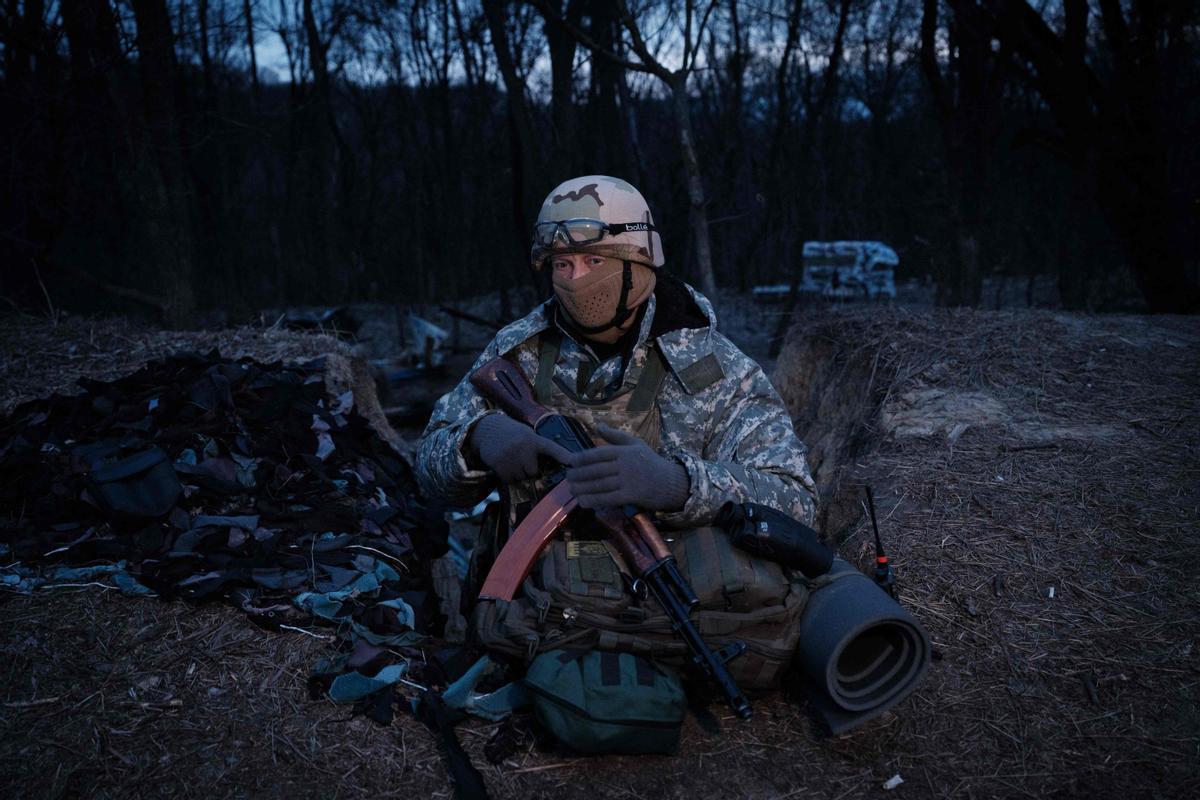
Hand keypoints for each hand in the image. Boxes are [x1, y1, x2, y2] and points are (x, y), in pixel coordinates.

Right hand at [469, 414, 572, 482]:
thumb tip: (547, 468)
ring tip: (512, 460)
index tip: (573, 462)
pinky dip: (508, 475)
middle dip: (529, 469)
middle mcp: (523, 447)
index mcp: (533, 439)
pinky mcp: (498, 464)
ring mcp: (510, 456)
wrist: (488, 428)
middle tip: (522, 459)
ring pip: (521, 477)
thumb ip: (537, 447)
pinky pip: (509, 479)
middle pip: (533, 471)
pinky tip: (504, 464)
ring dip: (518, 473)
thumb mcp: (527, 435)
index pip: (551, 448)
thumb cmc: (512, 434)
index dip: (563, 455)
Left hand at [565, 423, 689, 510]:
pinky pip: (608, 498)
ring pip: (599, 485)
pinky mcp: (631, 495)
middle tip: (567, 479)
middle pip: (595, 470)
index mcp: (624, 451)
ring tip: (571, 490)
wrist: (672, 482)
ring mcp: (628, 480)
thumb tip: (598, 426)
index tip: (570, 463)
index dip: (581, 459)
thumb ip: (615, 436)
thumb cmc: (652, 462)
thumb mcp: (636, 444)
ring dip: (582, 489)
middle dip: (578, 475)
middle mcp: (625, 464)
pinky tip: (583, 502)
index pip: (597, 454)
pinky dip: (594, 500)